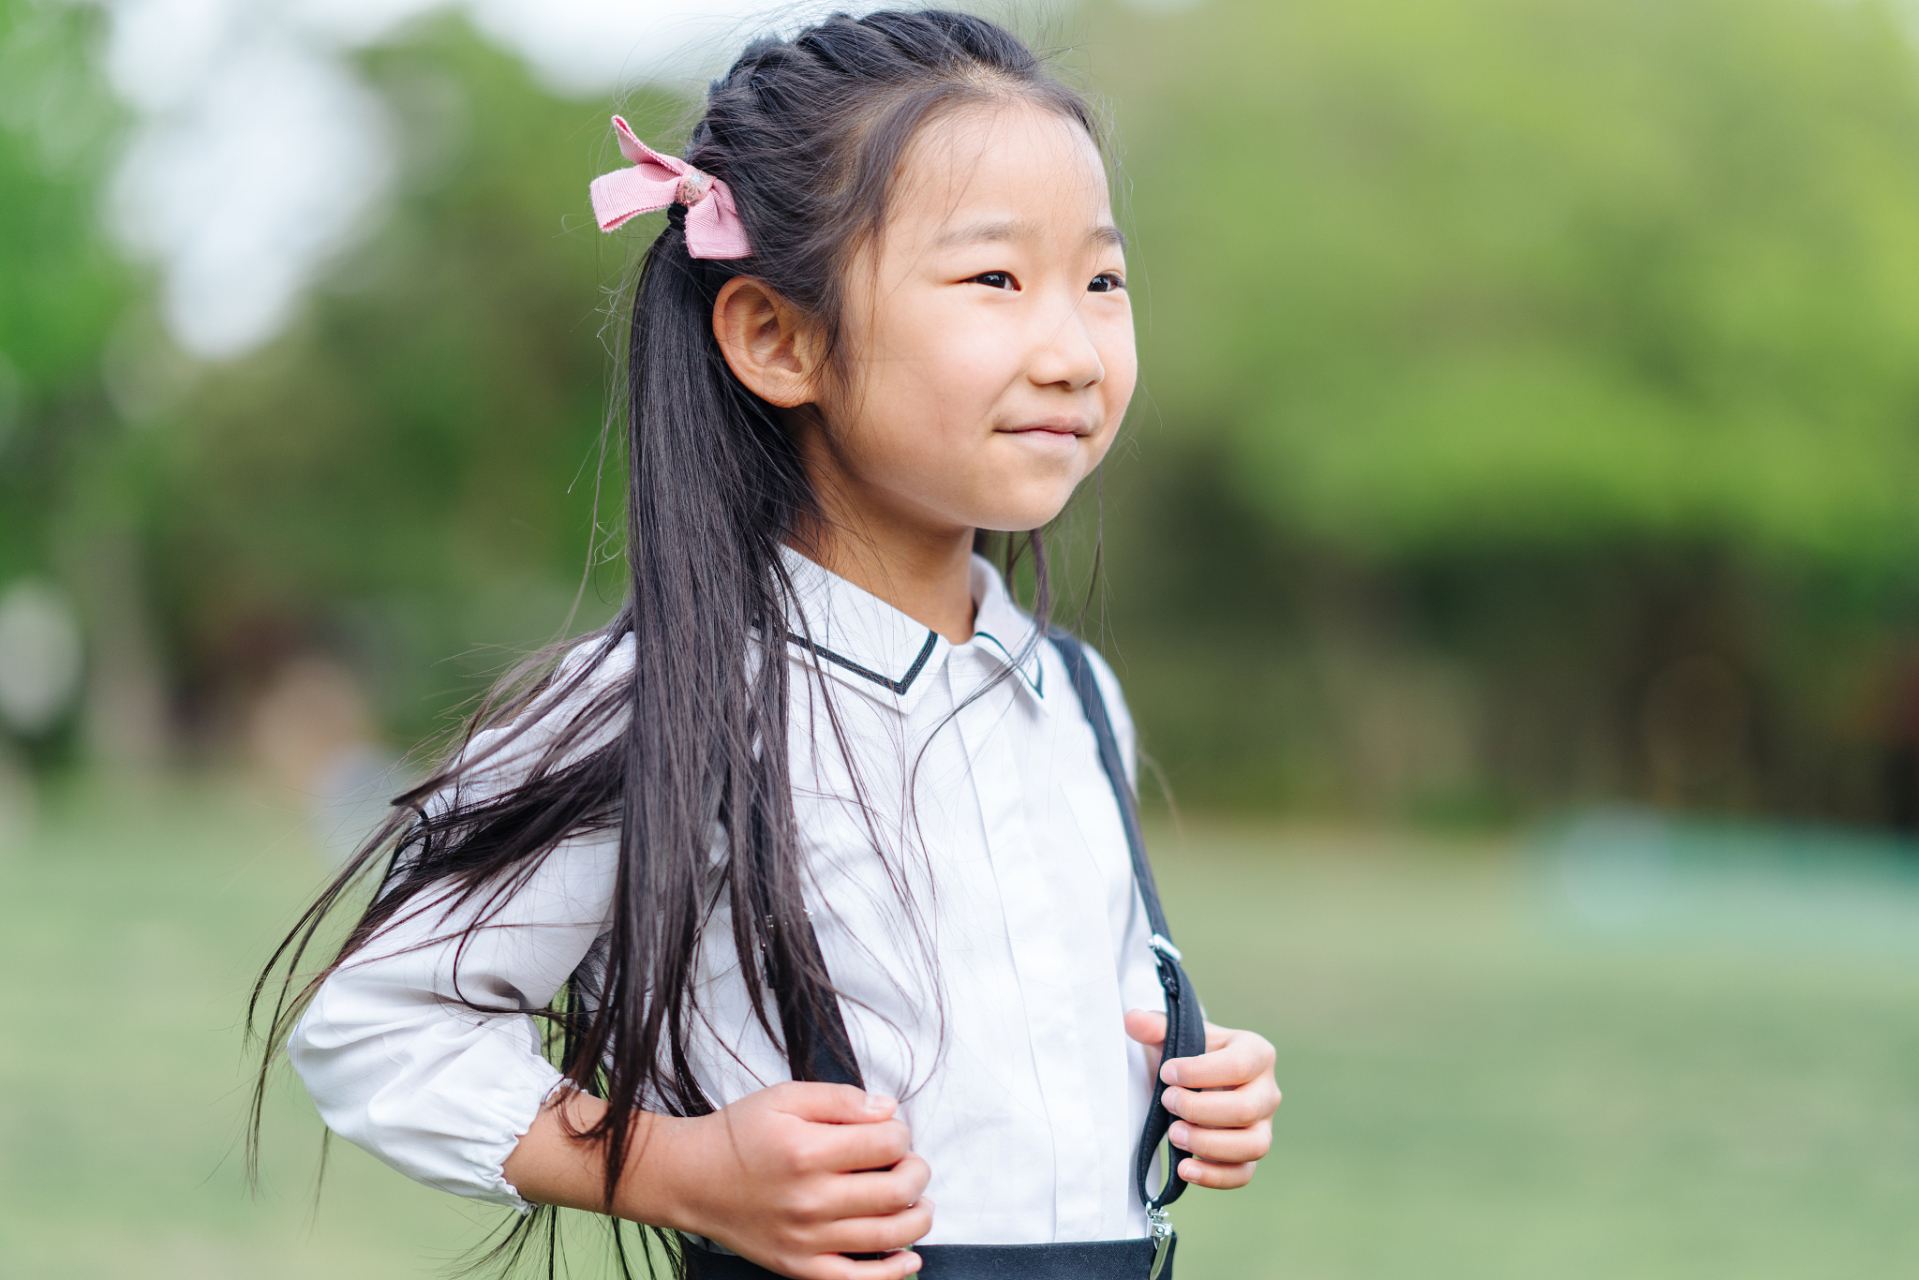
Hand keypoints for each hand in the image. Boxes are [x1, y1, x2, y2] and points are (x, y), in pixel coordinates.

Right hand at [654, 1082, 931, 1279]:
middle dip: (917, 1172)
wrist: (691, 1179)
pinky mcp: (798, 1266)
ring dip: (918, 1218)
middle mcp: (809, 1199)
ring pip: (887, 1236)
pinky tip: (909, 1257)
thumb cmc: (740, 1134)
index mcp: (807, 1151)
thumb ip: (841, 1099)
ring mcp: (805, 1239)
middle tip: (912, 1163)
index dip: (902, 1133)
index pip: (886, 1144)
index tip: (893, 1131)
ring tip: (919, 1201)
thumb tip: (889, 1110)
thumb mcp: (785, 1096)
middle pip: (895, 1191)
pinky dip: (893, 1273)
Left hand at [1124, 1010, 1279, 1189]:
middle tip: (1167, 1102)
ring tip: (1173, 1134)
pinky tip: (1184, 1168)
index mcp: (1256, 1053)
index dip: (1199, 1072)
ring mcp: (1264, 1126)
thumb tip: (1132, 1020)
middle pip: (1246, 1109)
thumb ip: (1156, 1026)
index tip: (1166, 1074)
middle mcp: (1268, 1091)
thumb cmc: (1190, 1055)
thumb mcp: (1176, 1035)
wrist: (1197, 1081)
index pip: (1239, 1065)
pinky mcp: (1250, 1154)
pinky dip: (1215, 1176)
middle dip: (1199, 1109)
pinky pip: (1244, 1173)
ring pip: (1253, 1145)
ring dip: (1209, 1144)